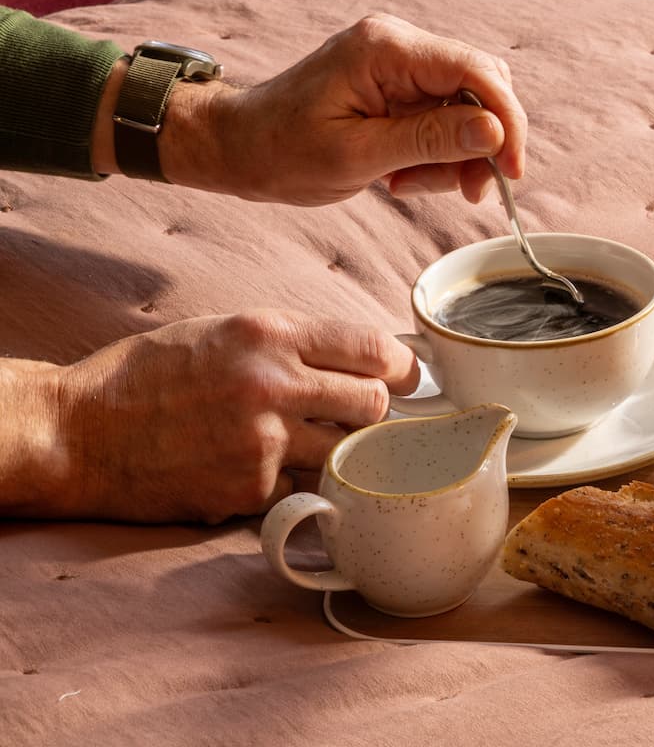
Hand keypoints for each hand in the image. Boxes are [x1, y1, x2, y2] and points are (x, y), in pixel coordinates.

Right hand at [33, 311, 417, 523]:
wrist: (79, 432)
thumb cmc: (147, 376)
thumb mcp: (222, 331)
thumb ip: (290, 343)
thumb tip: (357, 358)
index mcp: (269, 334)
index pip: (371, 347)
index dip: (400, 365)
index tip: (406, 377)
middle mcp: (272, 383)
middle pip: (373, 402)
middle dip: (374, 412)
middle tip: (361, 418)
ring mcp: (263, 440)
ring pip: (348, 450)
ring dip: (344, 452)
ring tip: (321, 447)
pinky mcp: (248, 489)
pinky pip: (307, 489)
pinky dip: (302, 485)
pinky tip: (280, 475)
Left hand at [162, 14, 528, 205]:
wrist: (235, 146)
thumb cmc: (280, 151)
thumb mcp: (356, 156)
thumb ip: (429, 141)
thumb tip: (494, 133)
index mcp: (386, 49)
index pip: (478, 72)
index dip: (507, 122)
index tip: (511, 172)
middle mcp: (398, 44)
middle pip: (481, 86)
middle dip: (483, 143)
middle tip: (466, 192)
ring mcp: (399, 63)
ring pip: (467, 108)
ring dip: (455, 156)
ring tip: (408, 186)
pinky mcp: (397, 86)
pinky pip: (443, 118)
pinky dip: (436, 154)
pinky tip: (402, 177)